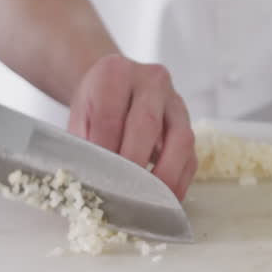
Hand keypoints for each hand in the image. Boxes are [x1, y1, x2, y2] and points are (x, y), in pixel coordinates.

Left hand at [68, 55, 197, 199]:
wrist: (116, 84)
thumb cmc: (97, 103)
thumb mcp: (80, 114)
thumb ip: (83, 141)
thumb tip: (89, 178)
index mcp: (116, 72)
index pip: (110, 113)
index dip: (105, 148)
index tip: (99, 176)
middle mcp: (151, 81)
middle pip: (147, 123)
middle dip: (134, 162)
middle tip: (123, 191)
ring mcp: (175, 102)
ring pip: (180, 139)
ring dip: (165, 174)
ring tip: (149, 199)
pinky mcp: (188, 124)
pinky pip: (191, 155)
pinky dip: (179, 180)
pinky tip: (165, 197)